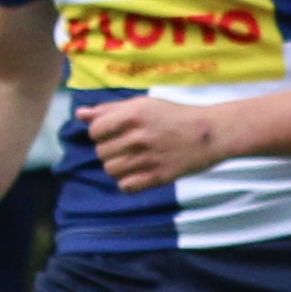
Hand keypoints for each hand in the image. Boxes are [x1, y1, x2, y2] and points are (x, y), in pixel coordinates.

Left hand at [77, 95, 226, 191]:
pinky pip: (125, 186)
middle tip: (129, 145)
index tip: (115, 132)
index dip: (101, 133)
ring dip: (117, 166)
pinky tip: (139, 172)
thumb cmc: (173, 116)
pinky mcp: (158, 176)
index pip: (95, 131)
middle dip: (110, 149)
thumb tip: (79, 114)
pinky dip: (128, 182)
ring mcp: (148, 158)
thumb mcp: (142, 105)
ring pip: (110, 170)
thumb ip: (109, 109)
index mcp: (133, 114)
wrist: (210, 133)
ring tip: (133, 159)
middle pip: (101, 152)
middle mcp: (138, 136)